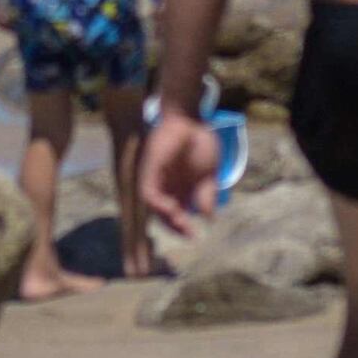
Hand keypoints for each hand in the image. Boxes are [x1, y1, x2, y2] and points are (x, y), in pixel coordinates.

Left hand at [140, 105, 221, 239]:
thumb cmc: (201, 143)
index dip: (183, 228)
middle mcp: (166, 187)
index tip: (196, 236)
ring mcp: (157, 179)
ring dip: (166, 218)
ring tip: (181, 223)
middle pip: (165, 215)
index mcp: (180, 189)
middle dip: (176, 227)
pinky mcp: (149, 170)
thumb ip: (208, 195)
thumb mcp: (210, 174)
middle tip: (189, 234)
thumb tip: (209, 218)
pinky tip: (171, 208)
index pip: (177, 215)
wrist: (192, 121)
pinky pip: (148, 193)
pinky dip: (158, 204)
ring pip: (155, 207)